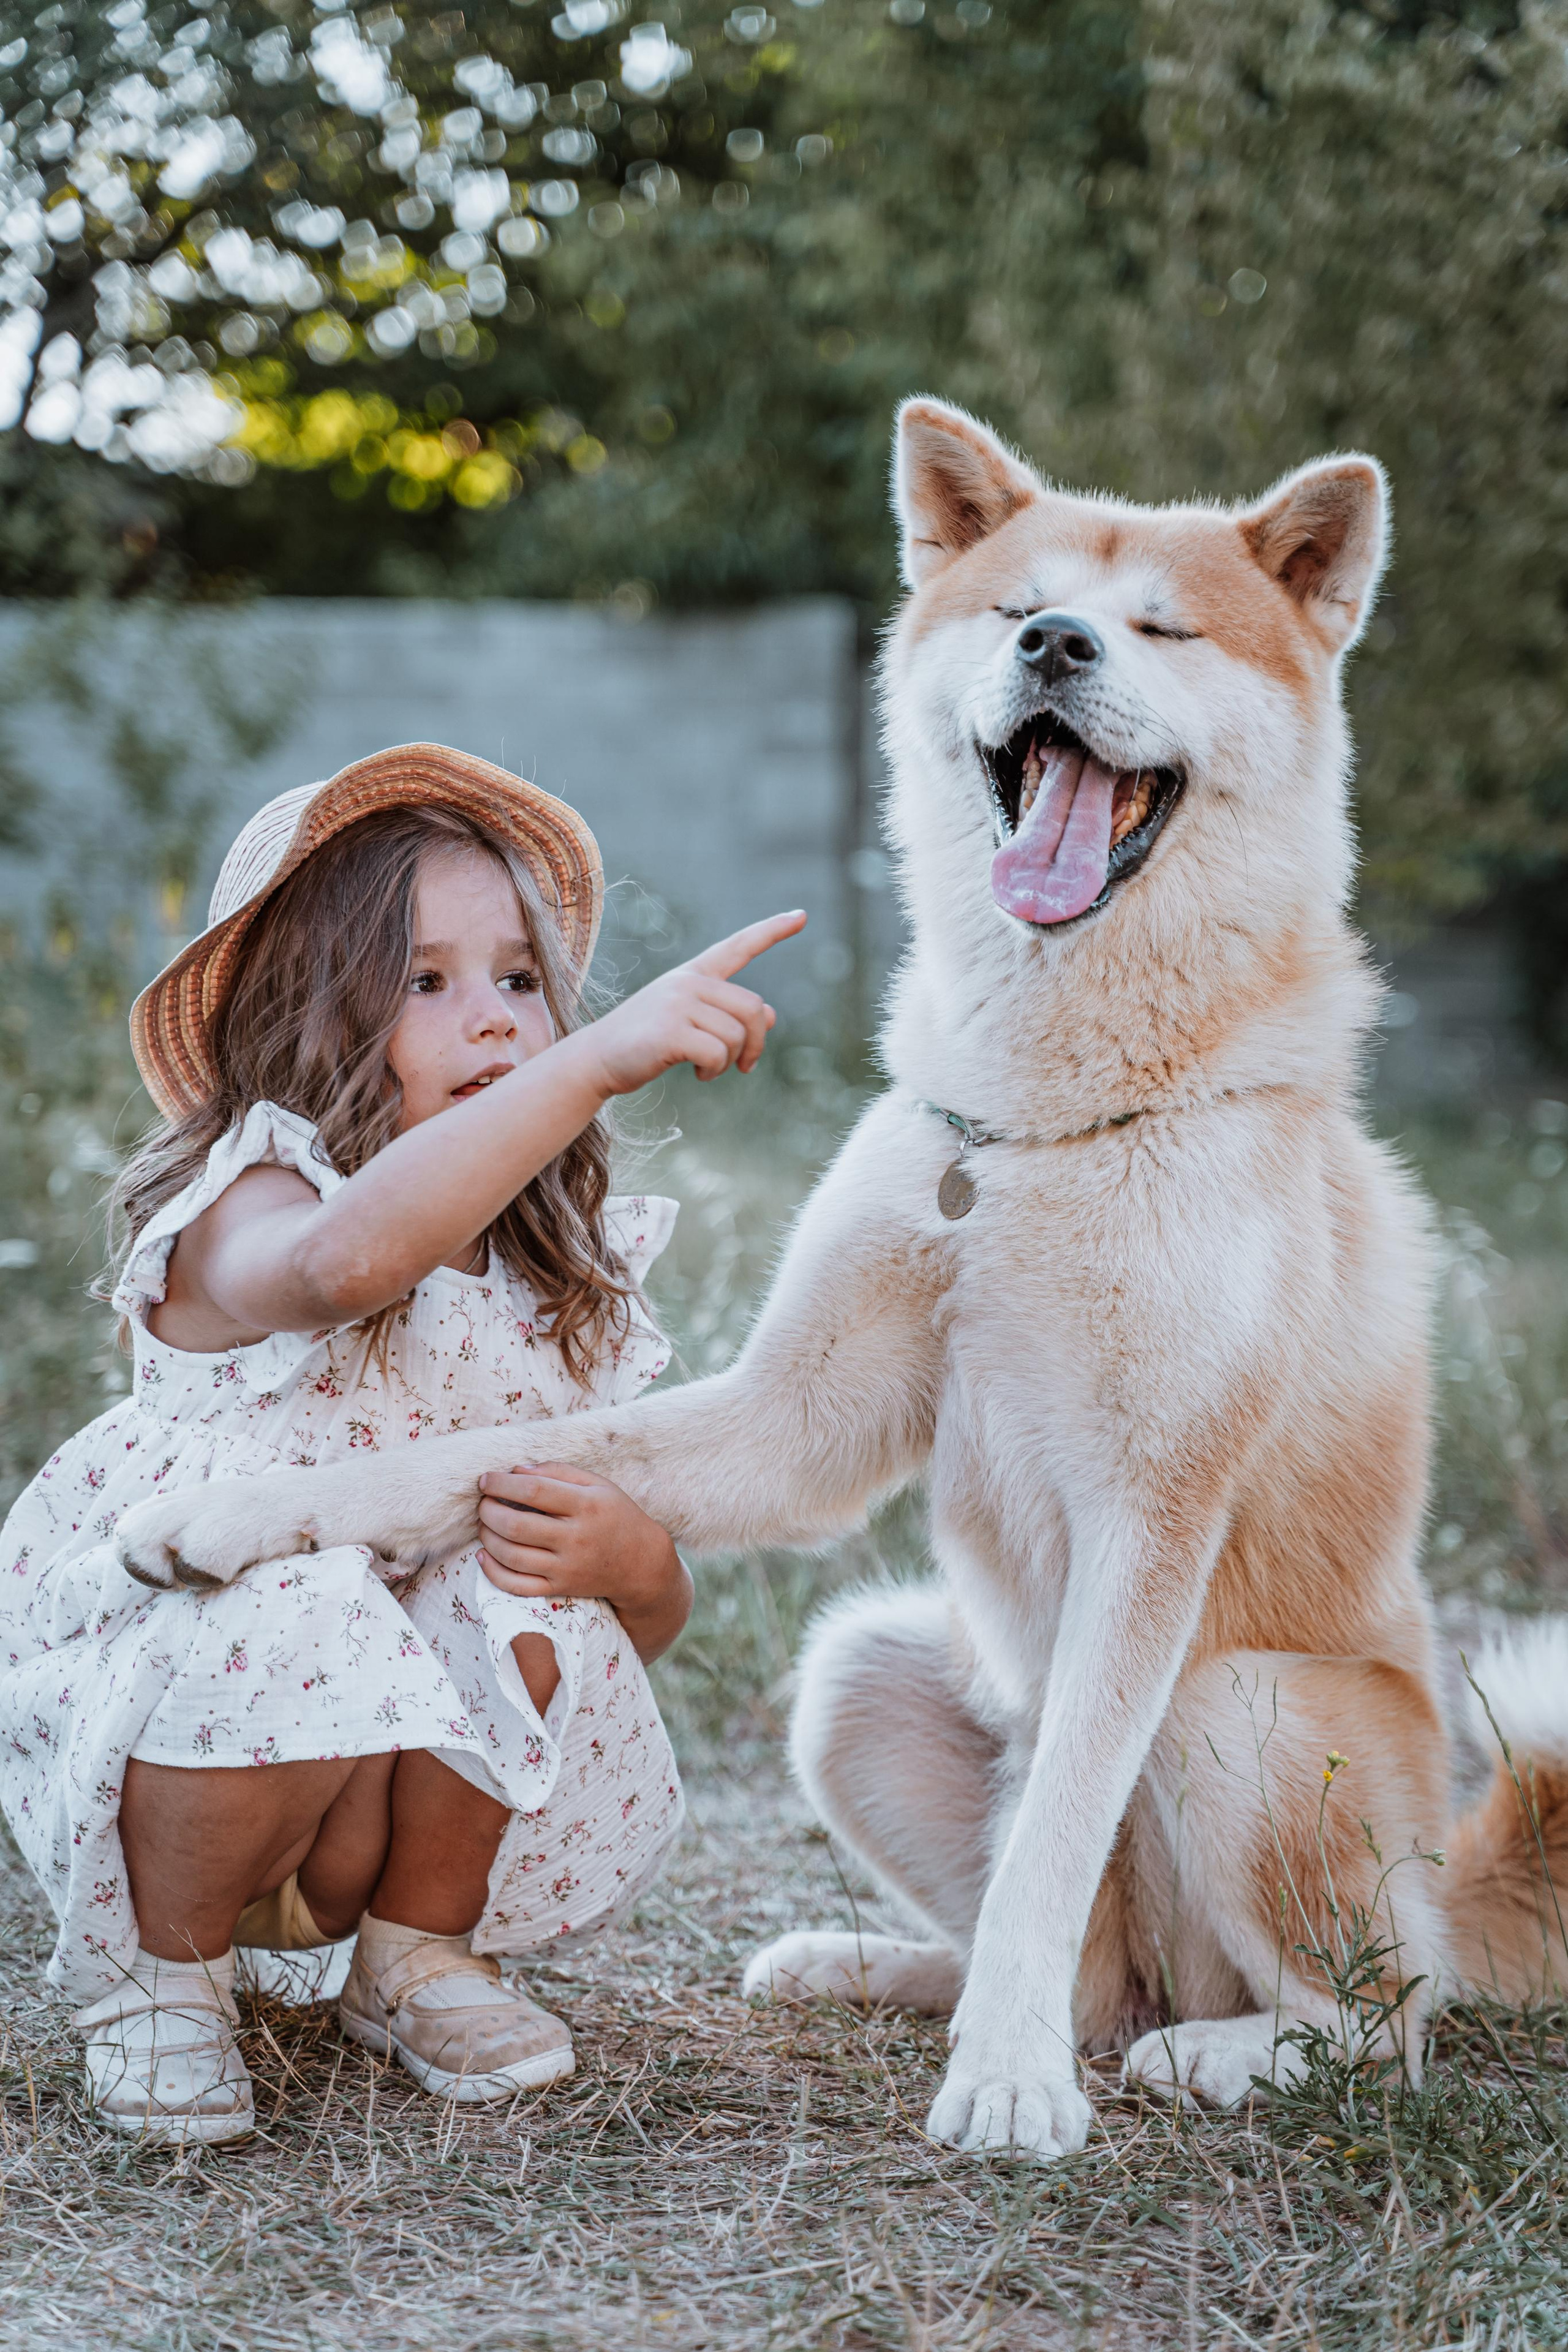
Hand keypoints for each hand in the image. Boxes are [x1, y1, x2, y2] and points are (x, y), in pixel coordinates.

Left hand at [477, 1463, 692, 1661]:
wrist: (641, 1563)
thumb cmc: (616, 1515)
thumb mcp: (598, 1485)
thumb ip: (559, 1471)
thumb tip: (517, 1470)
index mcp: (586, 1505)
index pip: (534, 1491)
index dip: (502, 1483)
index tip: (485, 1479)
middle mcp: (575, 1538)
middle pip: (517, 1525)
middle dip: (489, 1511)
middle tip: (483, 1502)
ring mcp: (567, 1567)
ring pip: (512, 1555)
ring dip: (487, 1537)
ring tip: (484, 1524)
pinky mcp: (560, 1588)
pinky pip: (518, 1586)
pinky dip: (493, 1572)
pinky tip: (484, 1556)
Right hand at [577, 910, 805, 1094]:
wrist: (597, 1059)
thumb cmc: (645, 1042)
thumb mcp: (690, 1022)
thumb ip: (729, 1015)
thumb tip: (771, 1015)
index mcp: (693, 974)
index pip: (738, 946)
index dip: (772, 932)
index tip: (801, 916)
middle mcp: (687, 982)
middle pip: (752, 1008)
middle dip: (756, 1043)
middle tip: (746, 1066)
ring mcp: (677, 1004)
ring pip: (736, 1035)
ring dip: (730, 1061)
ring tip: (708, 1069)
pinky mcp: (670, 1031)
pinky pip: (717, 1053)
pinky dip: (715, 1071)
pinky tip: (699, 1075)